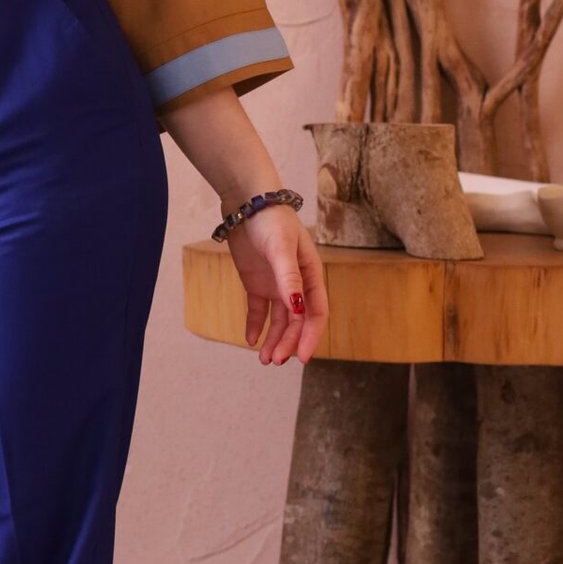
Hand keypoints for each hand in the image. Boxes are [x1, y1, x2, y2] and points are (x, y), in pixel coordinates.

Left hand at [224, 205, 327, 364]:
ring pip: (279, 320)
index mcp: (311, 275)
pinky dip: (256, 325)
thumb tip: (297, 309)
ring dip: (274, 339)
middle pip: (297, 321)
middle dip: (288, 342)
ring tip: (265, 359)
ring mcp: (276, 284)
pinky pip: (259, 309)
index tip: (302, 358)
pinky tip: (250, 339)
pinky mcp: (256, 282)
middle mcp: (296, 283)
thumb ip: (288, 278)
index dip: (310, 336)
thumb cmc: (271, 220)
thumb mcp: (281, 248)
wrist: (246, 202)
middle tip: (275, 361)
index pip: (316, 313)